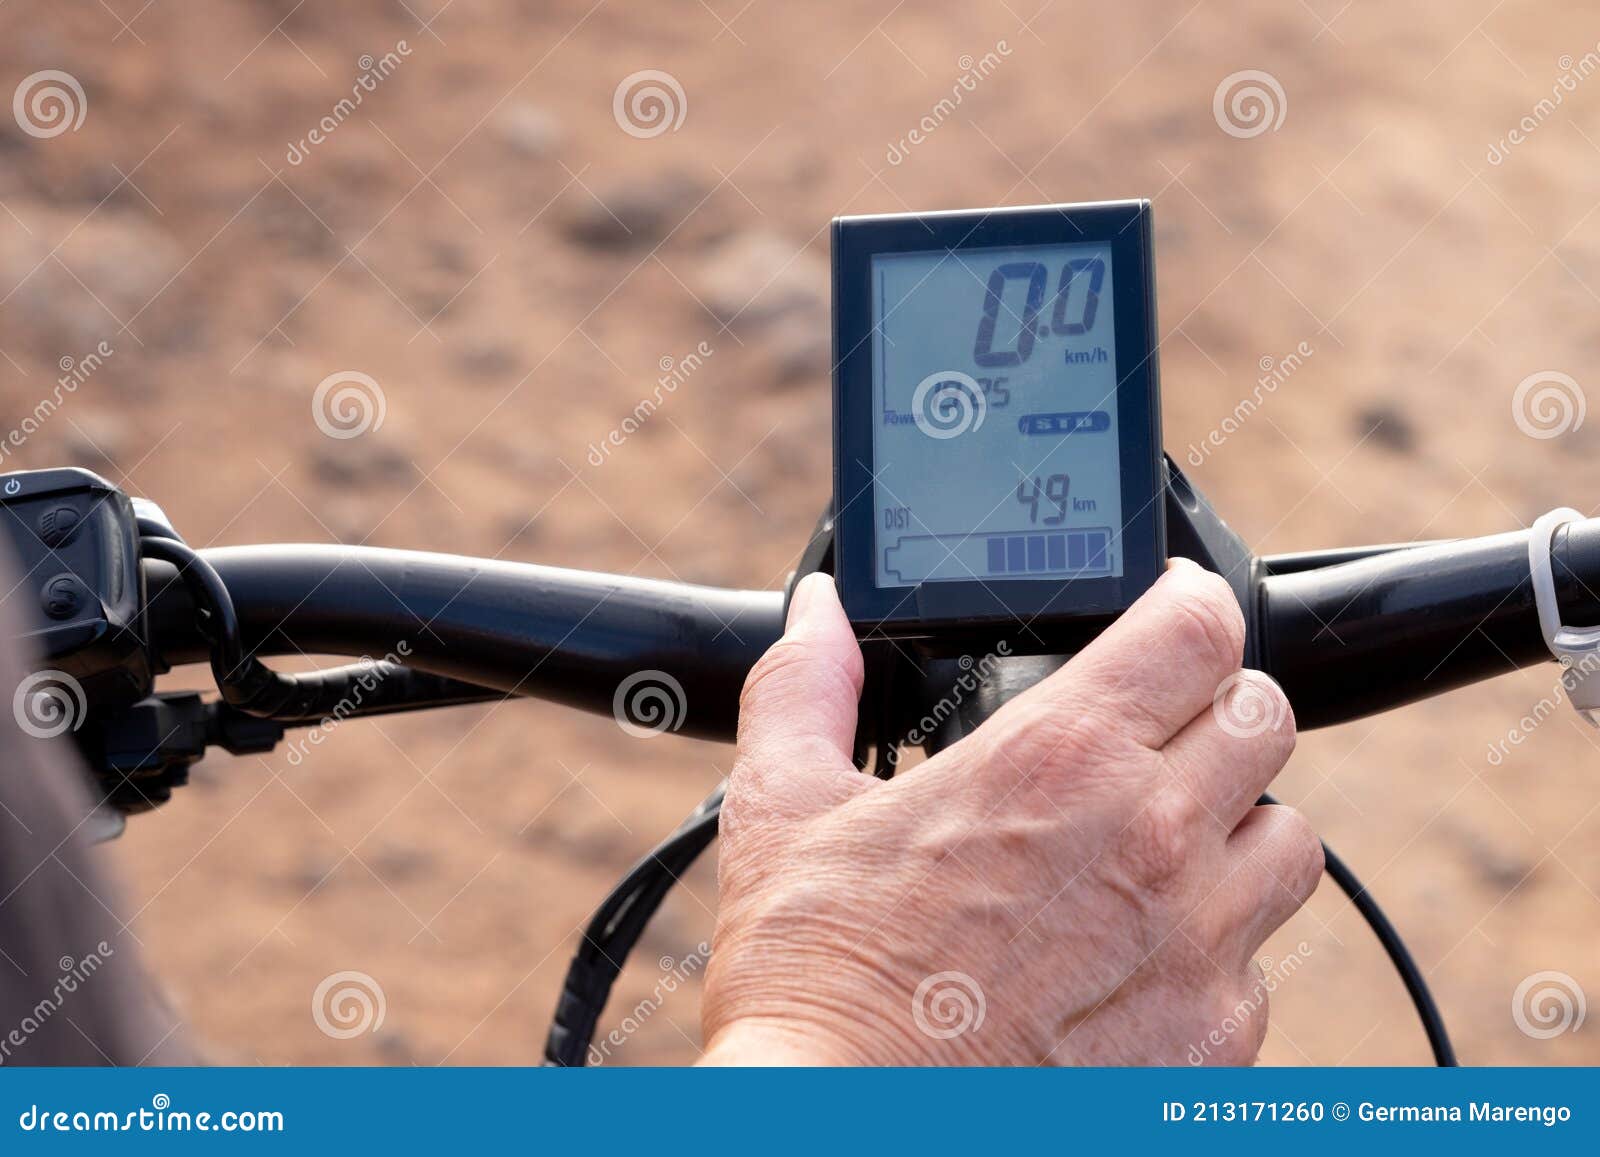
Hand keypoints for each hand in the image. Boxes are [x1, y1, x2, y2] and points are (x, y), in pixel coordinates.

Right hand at [698, 560, 1318, 1065]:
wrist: (848, 1129)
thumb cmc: (815, 979)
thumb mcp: (786, 807)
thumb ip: (807, 686)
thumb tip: (815, 618)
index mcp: (1059, 758)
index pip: (1200, 627)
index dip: (1185, 603)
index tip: (1162, 614)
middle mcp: (1152, 840)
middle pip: (1267, 717)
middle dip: (1215, 709)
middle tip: (1151, 736)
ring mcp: (1197, 948)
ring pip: (1290, 841)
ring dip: (1237, 827)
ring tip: (1158, 849)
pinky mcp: (1212, 1044)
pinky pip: (1261, 967)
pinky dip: (1216, 949)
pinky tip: (1134, 960)